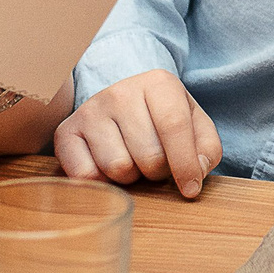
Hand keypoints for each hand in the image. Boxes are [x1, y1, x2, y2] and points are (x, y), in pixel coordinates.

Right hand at [53, 69, 222, 196]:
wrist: (121, 103)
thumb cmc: (162, 119)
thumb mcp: (194, 124)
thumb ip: (206, 148)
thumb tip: (196, 173)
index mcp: (158, 82)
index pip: (175, 126)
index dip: (185, 165)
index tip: (190, 190)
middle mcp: (120, 91)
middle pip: (148, 156)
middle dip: (158, 172)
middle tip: (155, 162)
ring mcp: (90, 110)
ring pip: (118, 168)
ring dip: (130, 177)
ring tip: (132, 160)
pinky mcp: (66, 132)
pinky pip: (86, 176)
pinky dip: (102, 183)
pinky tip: (108, 167)